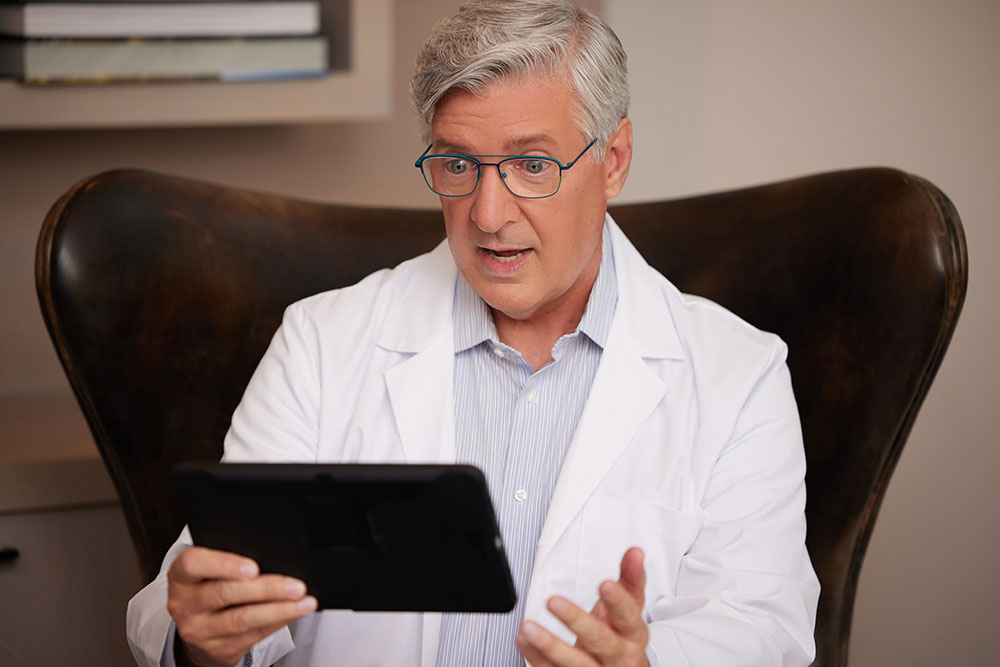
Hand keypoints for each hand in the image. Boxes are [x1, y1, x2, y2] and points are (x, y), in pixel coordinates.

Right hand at [166, 546, 316, 666]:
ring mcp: (200, 630)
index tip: (254, 567)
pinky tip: (294, 612)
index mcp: (181, 576)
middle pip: (225, 593)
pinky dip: (278, 622)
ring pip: (242, 619)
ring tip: (304, 602)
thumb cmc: (211, 585)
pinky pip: (253, 635)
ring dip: (279, 610)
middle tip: (296, 585)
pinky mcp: (218, 649)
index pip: (194, 565)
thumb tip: (274, 556)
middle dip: (265, 589)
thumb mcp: (210, 570)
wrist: (198, 626)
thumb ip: (231, 560)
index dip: (224, 564)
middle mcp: (185, 604)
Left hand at [516, 546, 648, 666]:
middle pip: (599, 640)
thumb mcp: (629, 609)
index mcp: (633, 634)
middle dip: (576, 620)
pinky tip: (524, 639)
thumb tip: (635, 552)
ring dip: (549, 645)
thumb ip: (629, 580)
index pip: (628, 617)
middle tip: (554, 601)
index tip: (605, 584)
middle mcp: (617, 656)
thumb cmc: (621, 637)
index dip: (617, 601)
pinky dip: (536, 656)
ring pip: (574, 663)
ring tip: (528, 627)